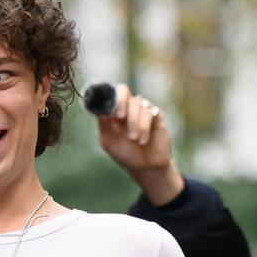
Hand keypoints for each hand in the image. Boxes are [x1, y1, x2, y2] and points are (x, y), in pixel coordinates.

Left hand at [97, 84, 183, 205]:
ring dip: (133, 122)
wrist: (146, 167)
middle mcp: (128, 108)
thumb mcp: (109, 141)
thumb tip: (99, 109)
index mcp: (114, 112)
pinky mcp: (156, 114)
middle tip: (119, 116)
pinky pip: (149, 111)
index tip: (106, 108)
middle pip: (123, 90)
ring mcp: (143, 109)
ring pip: (136, 103)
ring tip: (134, 139)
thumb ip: (103, 124)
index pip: (110, 94)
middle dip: (120, 101)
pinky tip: (143, 141)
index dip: (107, 97)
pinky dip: (144, 126)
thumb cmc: (125, 154)